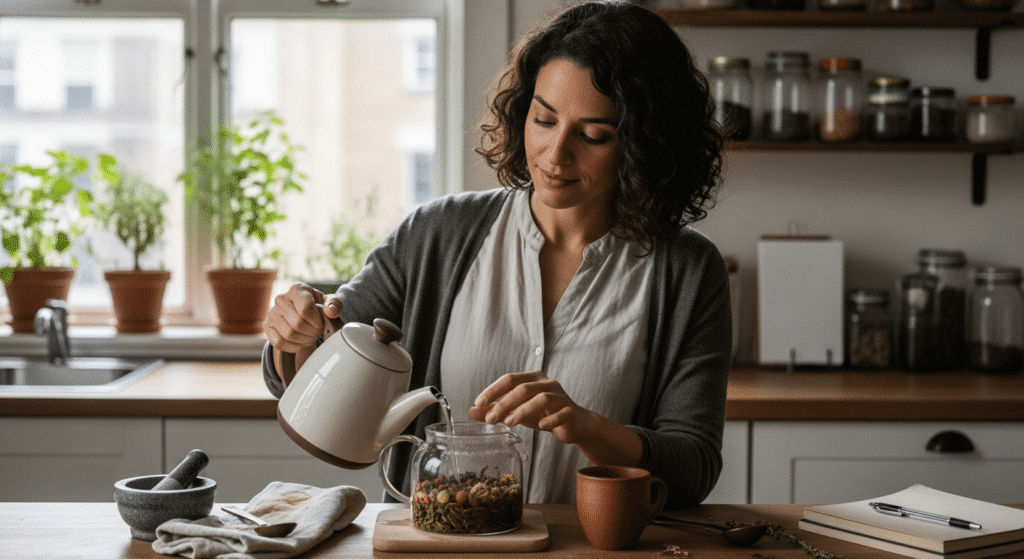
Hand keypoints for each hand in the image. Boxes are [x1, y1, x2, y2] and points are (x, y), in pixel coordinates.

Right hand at [263, 283, 342, 353]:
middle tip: (317, 331)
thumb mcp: (329, 303)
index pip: (305, 309)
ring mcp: (272, 312)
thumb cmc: (317, 307)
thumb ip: (334, 305)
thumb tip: (331, 311)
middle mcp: (281, 299)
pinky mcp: (267, 326)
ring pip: (289, 334)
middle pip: (297, 323)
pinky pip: (279, 342)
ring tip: (310, 336)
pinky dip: (293, 346)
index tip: (322, 323)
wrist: (302, 314)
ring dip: (304, 340)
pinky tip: (300, 342)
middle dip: (312, 332)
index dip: (317, 321)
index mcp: (297, 289)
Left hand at [468, 371, 592, 444]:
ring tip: (508, 423)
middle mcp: (547, 383)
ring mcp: (561, 397)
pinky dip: (550, 419)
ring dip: (523, 410)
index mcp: (533, 378)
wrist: (574, 424)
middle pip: (523, 388)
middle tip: (490, 419)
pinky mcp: (571, 412)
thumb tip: (471, 411)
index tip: (478, 404)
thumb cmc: (543, 413)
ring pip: (542, 398)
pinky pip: (561, 413)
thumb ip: (495, 410)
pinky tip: (541, 426)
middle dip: (504, 403)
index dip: (493, 390)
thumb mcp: (516, 411)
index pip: (510, 379)